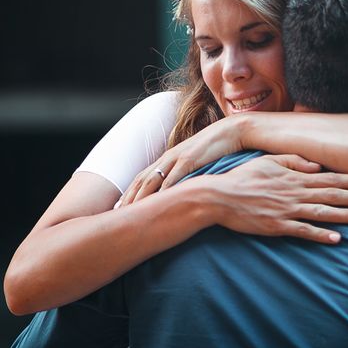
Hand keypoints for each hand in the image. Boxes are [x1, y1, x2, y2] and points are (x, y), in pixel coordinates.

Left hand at [118, 116, 245, 205]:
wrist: (233, 131)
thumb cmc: (217, 148)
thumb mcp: (197, 164)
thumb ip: (186, 176)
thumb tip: (181, 193)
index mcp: (168, 159)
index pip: (141, 178)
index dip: (129, 194)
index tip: (118, 210)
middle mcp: (168, 158)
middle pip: (141, 180)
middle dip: (127, 198)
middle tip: (115, 215)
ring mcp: (178, 158)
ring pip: (152, 180)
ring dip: (139, 197)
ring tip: (129, 213)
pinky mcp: (190, 159)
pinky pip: (174, 177)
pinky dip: (163, 191)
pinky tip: (157, 203)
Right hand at [198, 154, 347, 243]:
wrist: (220, 197)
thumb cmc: (243, 177)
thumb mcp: (268, 161)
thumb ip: (293, 161)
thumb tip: (315, 166)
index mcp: (293, 176)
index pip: (328, 177)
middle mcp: (294, 192)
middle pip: (331, 194)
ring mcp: (287, 210)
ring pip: (322, 212)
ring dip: (344, 215)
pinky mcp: (277, 226)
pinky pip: (303, 231)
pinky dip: (320, 235)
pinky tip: (337, 238)